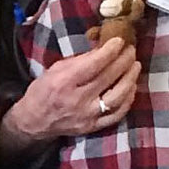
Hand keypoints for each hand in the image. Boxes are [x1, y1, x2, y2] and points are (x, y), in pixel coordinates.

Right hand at [0, 35, 142, 149]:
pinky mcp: (92, 127)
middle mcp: (77, 100)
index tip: (119, 41)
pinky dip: (127, 101)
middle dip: (123, 60)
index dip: (110, 51)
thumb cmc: (43, 91)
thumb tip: (102, 49)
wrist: (34, 121)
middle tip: (130, 50)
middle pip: (108, 77)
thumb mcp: (55, 70)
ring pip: (117, 97)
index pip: (94, 64)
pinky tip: (131, 88)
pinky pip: (116, 115)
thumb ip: (78, 61)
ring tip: (135, 66)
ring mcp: (86, 116)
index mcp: (64, 82)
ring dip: (130, 79)